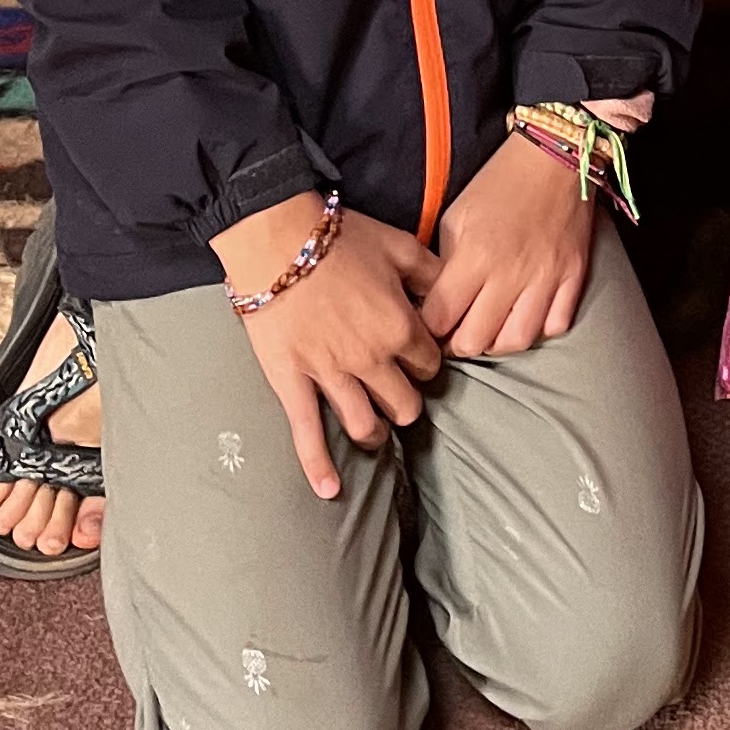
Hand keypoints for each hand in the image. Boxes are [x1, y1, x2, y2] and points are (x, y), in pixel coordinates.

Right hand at [213, 195, 441, 501]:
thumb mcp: (399, 245)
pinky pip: (307, 433)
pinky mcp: (292, 384)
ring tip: (374, 431)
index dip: (426, 363)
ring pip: (365, 425)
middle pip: (404, 404)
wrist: (277, 239)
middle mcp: (372, 360)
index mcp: (401, 328)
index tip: (419, 359)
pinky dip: (319, 467)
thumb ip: (432, 272)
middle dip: (405, 403)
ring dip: (374, 432)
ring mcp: (332, 377)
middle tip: (399, 397)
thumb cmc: (340, 238)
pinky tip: (330, 492)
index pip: (430, 366)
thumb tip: (453, 289)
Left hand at [424, 131, 596, 358]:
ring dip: (497, 342)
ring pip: (516, 341)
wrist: (554, 156)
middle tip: (456, 330)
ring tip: (490, 328)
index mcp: (475, 255)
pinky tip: (525, 315)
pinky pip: (555, 325)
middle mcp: (511, 274)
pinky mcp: (574, 276)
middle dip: (458, 342)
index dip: (428, 327)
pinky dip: (538, 329)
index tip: (429, 322)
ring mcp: (546, 278)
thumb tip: (434, 299)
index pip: (440, 319)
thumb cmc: (499, 182)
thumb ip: (444, 262)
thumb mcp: (456, 215)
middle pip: (475, 340)